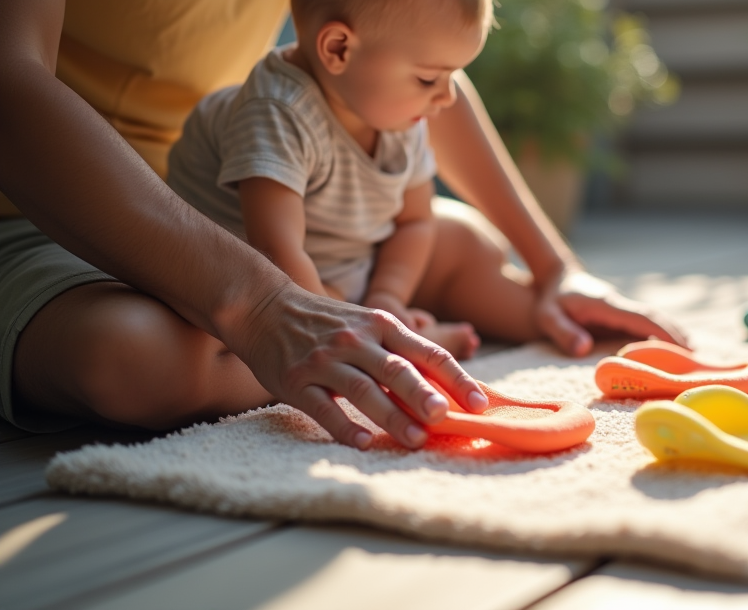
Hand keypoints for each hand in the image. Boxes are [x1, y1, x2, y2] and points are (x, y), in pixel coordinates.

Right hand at [233, 281, 487, 449]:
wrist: (264, 307)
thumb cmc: (328, 323)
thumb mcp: (368, 324)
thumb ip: (401, 351)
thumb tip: (446, 389)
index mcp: (382, 325)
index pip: (428, 353)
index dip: (456, 378)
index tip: (480, 402)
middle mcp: (357, 340)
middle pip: (398, 370)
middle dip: (424, 395)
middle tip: (447, 417)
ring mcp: (325, 360)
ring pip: (364, 391)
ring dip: (391, 417)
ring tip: (416, 439)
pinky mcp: (295, 380)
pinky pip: (323, 407)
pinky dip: (344, 427)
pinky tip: (364, 443)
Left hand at [534, 269, 687, 356]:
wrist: (556, 278)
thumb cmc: (551, 299)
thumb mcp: (548, 316)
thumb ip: (563, 332)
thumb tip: (584, 349)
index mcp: (606, 304)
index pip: (640, 318)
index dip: (662, 332)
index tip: (681, 346)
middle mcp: (619, 304)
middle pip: (654, 317)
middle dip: (675, 334)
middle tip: (696, 356)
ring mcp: (622, 307)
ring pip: (653, 318)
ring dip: (672, 333)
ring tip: (693, 353)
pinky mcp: (621, 313)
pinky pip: (645, 322)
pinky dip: (662, 332)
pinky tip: (674, 345)